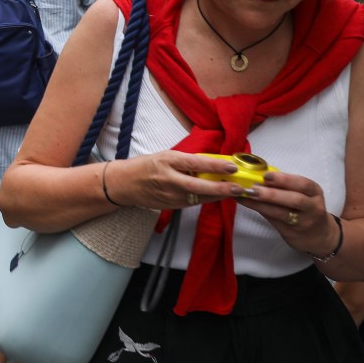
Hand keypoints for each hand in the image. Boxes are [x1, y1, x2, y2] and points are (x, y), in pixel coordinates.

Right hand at [105, 151, 237, 208]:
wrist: (124, 184)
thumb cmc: (146, 166)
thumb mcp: (165, 156)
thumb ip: (186, 160)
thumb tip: (212, 163)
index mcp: (167, 162)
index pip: (195, 164)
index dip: (215, 166)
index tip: (232, 167)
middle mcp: (168, 180)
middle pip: (199, 187)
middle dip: (222, 188)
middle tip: (240, 188)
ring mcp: (169, 196)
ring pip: (199, 198)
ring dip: (219, 195)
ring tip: (236, 192)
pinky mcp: (171, 206)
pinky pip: (193, 203)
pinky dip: (207, 199)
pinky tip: (218, 195)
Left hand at [232, 168, 337, 255]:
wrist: (319, 235)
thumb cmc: (305, 208)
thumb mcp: (304, 194)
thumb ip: (285, 186)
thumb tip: (258, 175)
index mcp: (314, 192)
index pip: (303, 184)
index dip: (285, 179)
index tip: (266, 176)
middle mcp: (312, 207)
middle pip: (295, 200)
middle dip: (273, 193)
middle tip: (254, 188)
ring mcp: (303, 222)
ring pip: (282, 213)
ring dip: (262, 204)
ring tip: (246, 195)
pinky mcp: (292, 233)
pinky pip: (274, 221)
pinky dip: (260, 211)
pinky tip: (247, 203)